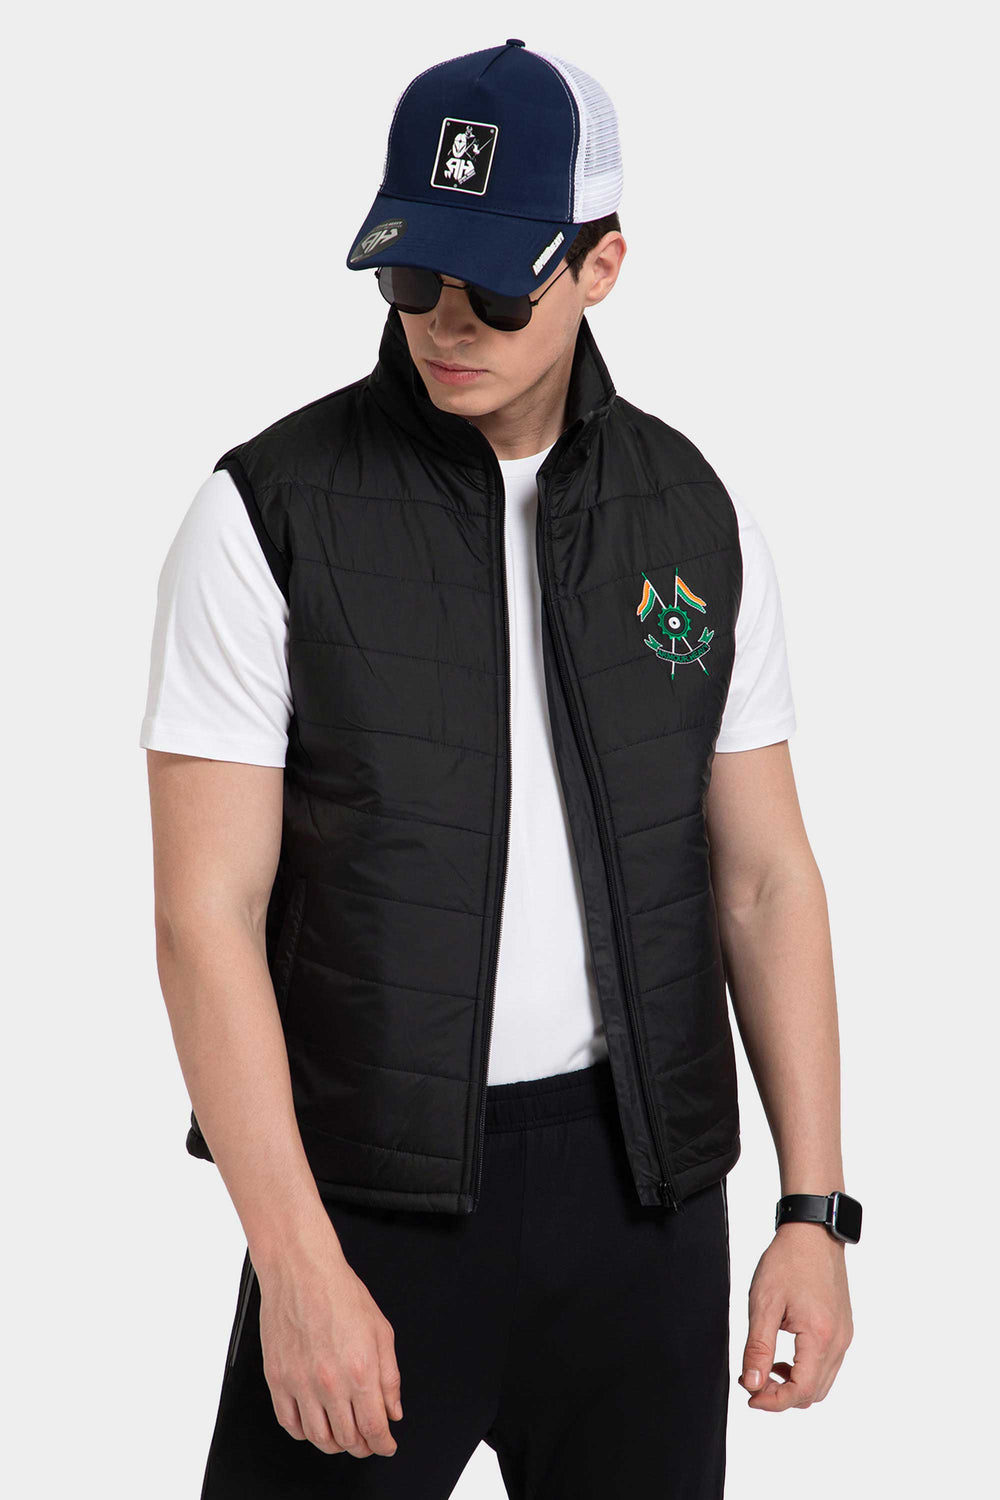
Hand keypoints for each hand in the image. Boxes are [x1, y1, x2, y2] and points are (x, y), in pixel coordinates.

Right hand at [256, 1234, 402, 1457]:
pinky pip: (289, 1423)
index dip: (383, 1444)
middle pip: (347, 1439)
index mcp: (360, 1370)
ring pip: (318, 1438)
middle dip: (362, 1447)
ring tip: (343, 1437)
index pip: (374, 1428)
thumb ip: (390, 1377)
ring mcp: (300, 1384)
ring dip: (335, 1445)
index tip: (387, 1445)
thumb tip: (392, 1411)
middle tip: (367, 1442)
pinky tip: (315, 1425)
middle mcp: (329, 1383)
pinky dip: (304, 1433)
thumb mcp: (381, 1330)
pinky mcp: (277, 1379)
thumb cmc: (341, 1293)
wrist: (302, 1271)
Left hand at [739, 1222, 853, 1409]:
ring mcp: (844, 1336)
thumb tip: (752, 1384)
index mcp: (820, 1337)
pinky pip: (828, 1365)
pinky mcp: (843, 1329)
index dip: (773, 1401)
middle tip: (753, 1380)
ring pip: (822, 1383)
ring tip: (766, 1366)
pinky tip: (784, 1355)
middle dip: (781, 1395)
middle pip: (813, 1394)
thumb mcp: (763, 1304)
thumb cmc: (788, 1261)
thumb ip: (757, 1347)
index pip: (800, 1392)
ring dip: (794, 1384)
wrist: (813, 1233)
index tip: (749, 1395)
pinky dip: (806, 1370)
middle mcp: (839, 1342)